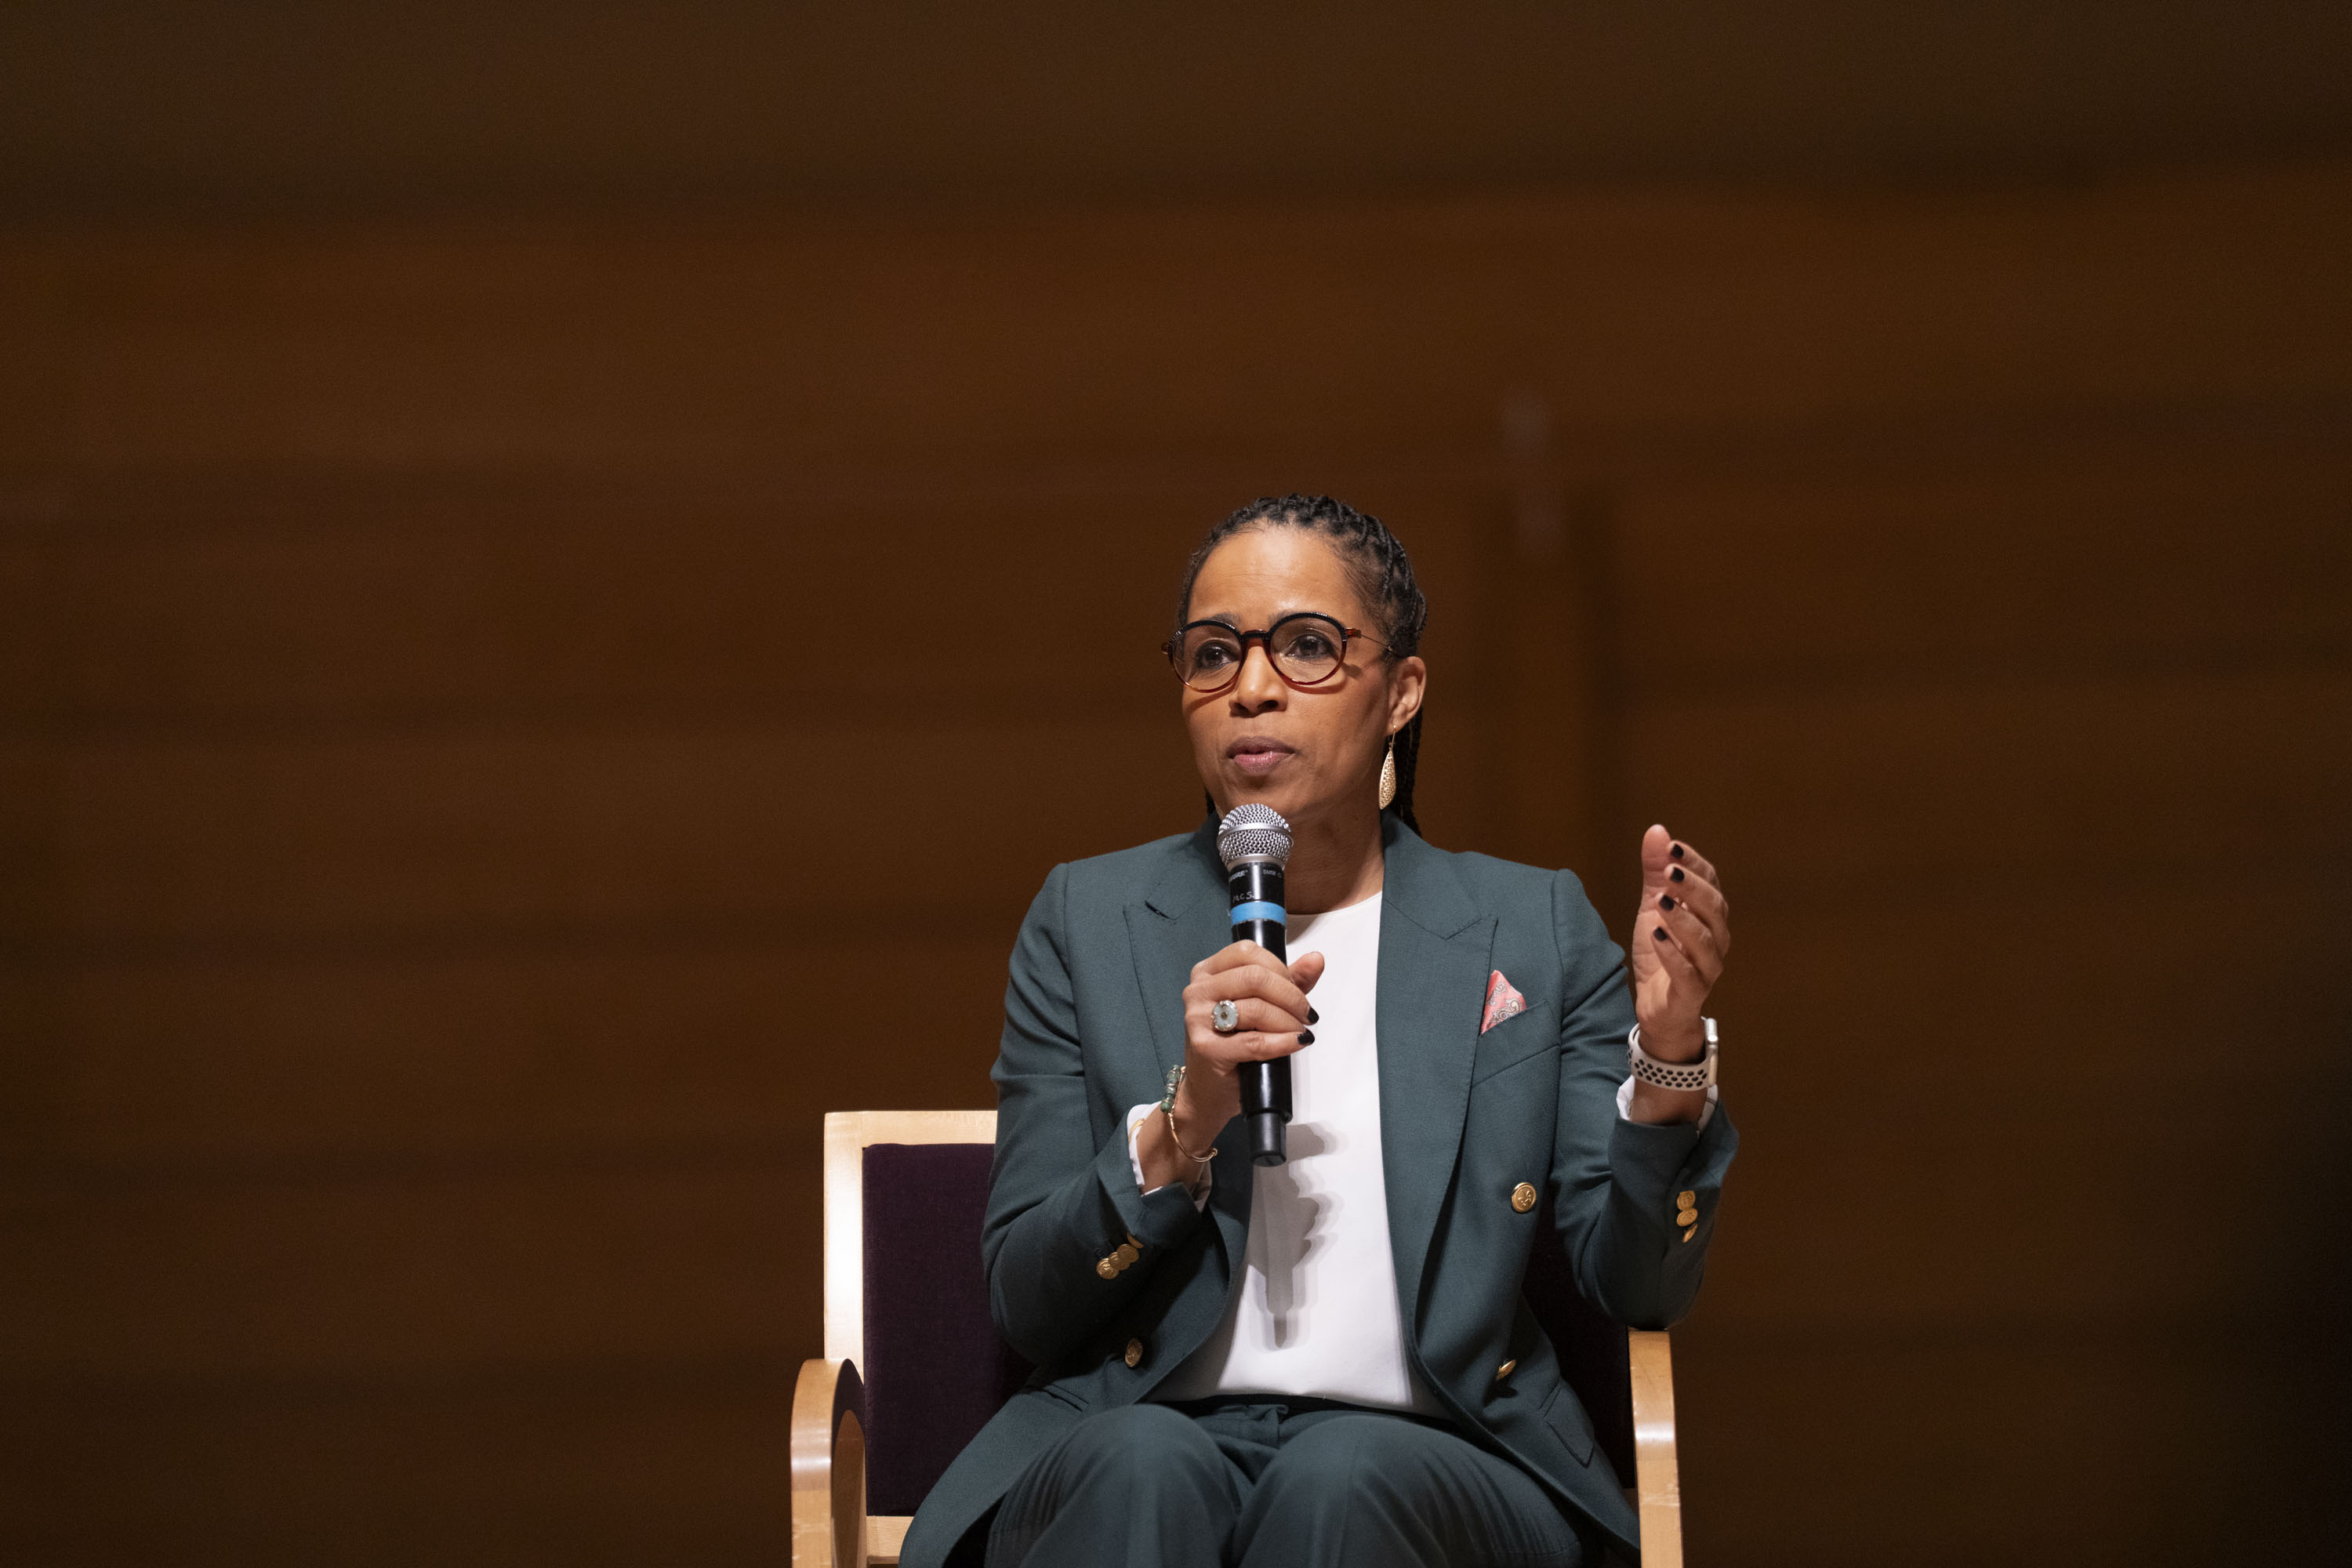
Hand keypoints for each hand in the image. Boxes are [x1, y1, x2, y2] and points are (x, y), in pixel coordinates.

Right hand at [1136, 941, 1324, 1188]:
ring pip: (1256, 1008)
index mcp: (1207, 972)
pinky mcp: (1205, 1048)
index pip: (1248, 952)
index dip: (1280, 968)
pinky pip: (1254, 1041)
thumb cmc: (1234, 1046)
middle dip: (1291, 996)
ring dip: (1289, 1021)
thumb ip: (1288, 981)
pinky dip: (1282, 1042)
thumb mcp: (1261, 1006)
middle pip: (1255, 977)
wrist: (1207, 1092)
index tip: (1296, 990)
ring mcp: (1197, 1018)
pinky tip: (1296, 1043)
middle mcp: (1197, 990)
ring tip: (1300, 1032)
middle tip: (1307, 1015)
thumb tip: (1316, 959)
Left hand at [1629, 824, 1728, 1062]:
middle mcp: (1716, 939)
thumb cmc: (1662, 954)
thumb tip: (1658, 830)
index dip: (1694, 864)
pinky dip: (1673, 954)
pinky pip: (1688, 973)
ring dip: (1683, 919)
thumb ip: (1656, 872)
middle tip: (1669, 872)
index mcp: (1709, 916)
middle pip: (1714, 909)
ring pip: (1705, 941)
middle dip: (1692, 888)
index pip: (1710, 883)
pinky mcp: (1691, 992)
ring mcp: (1707, 967)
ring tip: (1661, 902)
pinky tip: (1656, 935)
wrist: (1659, 1007)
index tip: (1673, 846)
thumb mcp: (1652, 908)